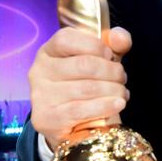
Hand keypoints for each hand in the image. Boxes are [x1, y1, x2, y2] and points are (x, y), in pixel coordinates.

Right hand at [29, 26, 131, 150]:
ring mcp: (41, 95)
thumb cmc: (88, 83)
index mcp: (49, 51)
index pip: (66, 39)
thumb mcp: (102, 59)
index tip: (110, 55)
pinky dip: (106, 106)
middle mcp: (39, 71)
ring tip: (121, 93)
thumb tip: (119, 36)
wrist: (75, 123)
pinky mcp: (47, 118)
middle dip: (113, 71)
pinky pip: (82, 110)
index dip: (96, 45)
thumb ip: (114, 43)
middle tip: (122, 78)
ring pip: (88, 88)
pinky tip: (118, 103)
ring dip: (114, 90)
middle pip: (84, 64)